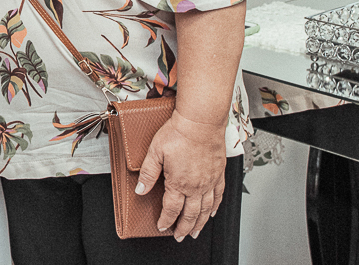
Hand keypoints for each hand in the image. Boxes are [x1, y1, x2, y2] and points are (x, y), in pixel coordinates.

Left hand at [135, 109, 226, 240]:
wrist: (201, 122)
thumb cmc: (178, 133)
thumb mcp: (154, 152)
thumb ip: (148, 173)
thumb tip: (140, 189)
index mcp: (179, 183)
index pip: (172, 209)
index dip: (166, 220)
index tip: (162, 226)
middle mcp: (197, 186)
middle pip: (191, 214)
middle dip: (184, 228)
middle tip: (180, 237)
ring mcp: (210, 181)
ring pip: (206, 209)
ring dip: (200, 223)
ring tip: (195, 232)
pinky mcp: (219, 173)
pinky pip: (218, 196)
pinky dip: (215, 207)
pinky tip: (212, 212)